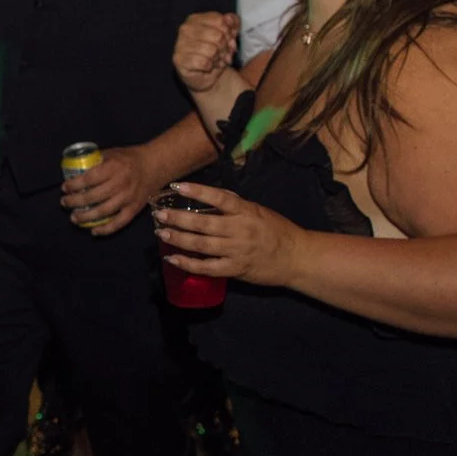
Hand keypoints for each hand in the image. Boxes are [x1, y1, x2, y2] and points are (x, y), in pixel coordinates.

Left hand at [60, 145, 154, 236]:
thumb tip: (74, 169)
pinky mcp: (135, 208)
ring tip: (73, 218)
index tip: (64, 188)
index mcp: (114, 167)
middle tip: (64, 203)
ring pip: (104, 211)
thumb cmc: (129, 158)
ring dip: (86, 217)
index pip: (89, 178)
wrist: (155, 165)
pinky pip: (119, 222)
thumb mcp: (112, 153)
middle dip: (75, 202)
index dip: (74, 185)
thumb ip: (95, 161)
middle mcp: (121, 183)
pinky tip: (93, 231)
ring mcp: (128, 198)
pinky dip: (106, 229)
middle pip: (93, 197)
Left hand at [150, 182, 303, 285]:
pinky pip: (207, 267)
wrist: (296, 258)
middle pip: (204, 223)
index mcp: (246, 212)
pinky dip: (188, 264)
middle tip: (159, 214)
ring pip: (202, 245)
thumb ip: (236, 205)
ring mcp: (236, 251)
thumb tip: (210, 196)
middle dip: (178, 218)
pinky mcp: (235, 269)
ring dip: (179, 239)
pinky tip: (173, 258)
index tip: (176, 186)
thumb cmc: (277, 231)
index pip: (219, 198)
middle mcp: (240, 230)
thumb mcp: (259, 211)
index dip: (197, 191)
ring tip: (162, 232)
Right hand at [173, 12, 240, 96]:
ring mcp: (180, 44)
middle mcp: (185, 29)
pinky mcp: (179, 60)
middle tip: (223, 53)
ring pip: (212, 50)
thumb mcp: (228, 34)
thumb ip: (232, 22)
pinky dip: (210, 66)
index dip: (229, 32)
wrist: (206, 74)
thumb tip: (229, 18)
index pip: (220, 21)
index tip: (229, 39)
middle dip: (225, 47)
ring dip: (218, 58)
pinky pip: (204, 62)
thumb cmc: (215, 51)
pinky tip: (208, 66)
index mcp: (195, 19)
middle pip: (218, 36)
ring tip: (215, 60)